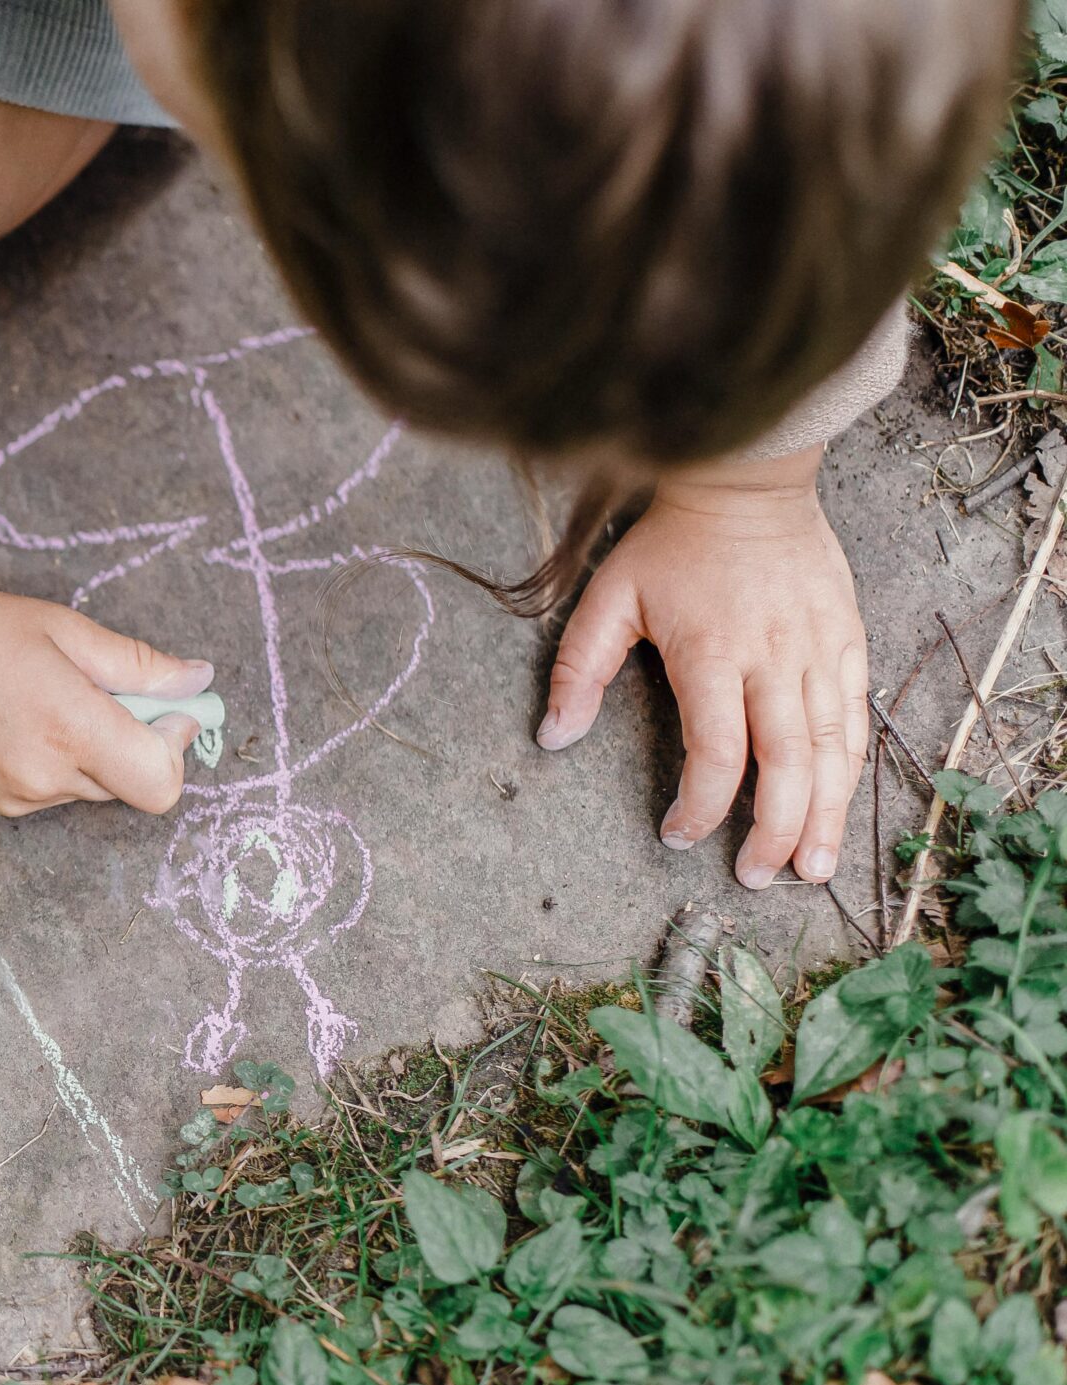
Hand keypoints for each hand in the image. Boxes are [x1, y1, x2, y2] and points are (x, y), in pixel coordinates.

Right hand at [0, 491, 210, 814]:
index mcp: (70, 729)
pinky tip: (21, 719)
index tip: (160, 706)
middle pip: (130, 784)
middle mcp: (44, 776)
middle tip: (98, 688)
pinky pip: (54, 791)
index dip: (172, 745)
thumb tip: (199, 682)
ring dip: (93, 752)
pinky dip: (57, 762)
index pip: (160, 783)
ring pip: (92, 788)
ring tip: (48, 699)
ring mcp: (16, 796)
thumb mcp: (68, 630)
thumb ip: (140, 665)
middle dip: (133, 740)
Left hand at [537, 448, 865, 887]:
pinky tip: (837, 806)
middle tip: (757, 878)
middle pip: (787, 763)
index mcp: (713, 653)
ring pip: (834, 748)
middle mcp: (775, 657)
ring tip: (812, 867)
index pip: (717, 750)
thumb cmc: (671, 545)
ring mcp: (820, 649)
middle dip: (774, 829)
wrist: (748, 483)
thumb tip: (552, 738)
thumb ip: (579, 671)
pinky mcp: (849, 639)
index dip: (700, 804)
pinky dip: (849, 768)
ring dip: (825, 813)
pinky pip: (856, 716)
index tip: (677, 835)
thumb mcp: (607, 599)